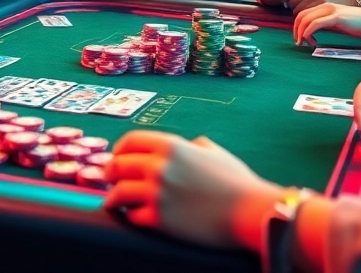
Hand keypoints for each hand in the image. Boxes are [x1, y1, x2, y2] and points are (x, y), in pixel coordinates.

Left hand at [104, 131, 283, 252]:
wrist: (249, 212)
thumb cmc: (237, 182)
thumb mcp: (215, 153)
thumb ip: (196, 146)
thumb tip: (191, 145)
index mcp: (171, 146)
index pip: (130, 141)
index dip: (119, 150)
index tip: (117, 158)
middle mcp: (159, 166)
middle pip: (118, 166)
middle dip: (111, 173)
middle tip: (111, 180)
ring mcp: (157, 193)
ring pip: (118, 192)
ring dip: (115, 197)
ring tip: (115, 201)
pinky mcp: (159, 219)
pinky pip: (132, 215)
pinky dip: (131, 215)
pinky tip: (134, 216)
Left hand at [294, 4, 360, 45]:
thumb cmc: (358, 24)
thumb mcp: (337, 23)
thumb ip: (325, 25)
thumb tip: (312, 33)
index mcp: (324, 7)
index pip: (302, 13)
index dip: (297, 26)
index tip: (301, 39)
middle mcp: (325, 6)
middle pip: (300, 15)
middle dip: (296, 30)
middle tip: (299, 43)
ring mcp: (331, 10)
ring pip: (305, 19)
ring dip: (301, 33)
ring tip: (305, 44)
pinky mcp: (336, 17)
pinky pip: (316, 23)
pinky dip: (309, 33)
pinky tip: (312, 41)